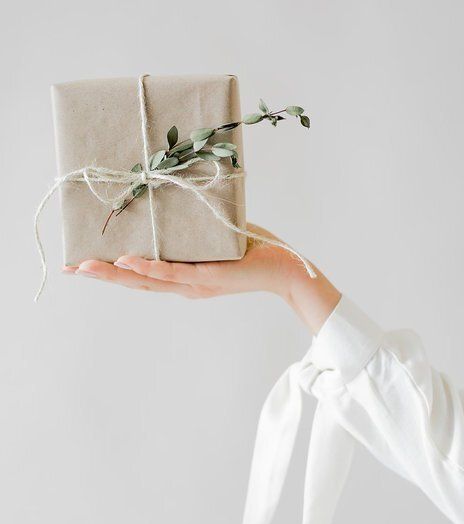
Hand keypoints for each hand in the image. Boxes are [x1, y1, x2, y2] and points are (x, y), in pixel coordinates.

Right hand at [65, 224, 340, 332]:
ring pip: (148, 279)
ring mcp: (195, 283)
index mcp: (181, 274)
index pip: (138, 273)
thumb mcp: (211, 232)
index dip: (109, 270)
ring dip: (116, 274)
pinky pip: (175, 272)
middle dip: (101, 274)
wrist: (284, 267)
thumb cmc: (249, 246)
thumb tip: (166, 191)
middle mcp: (183, 283)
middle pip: (134, 280)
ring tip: (86, 267)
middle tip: (70, 268)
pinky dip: (151, 268)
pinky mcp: (210, 277)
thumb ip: (188, 224)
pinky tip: (129, 262)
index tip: (80, 264)